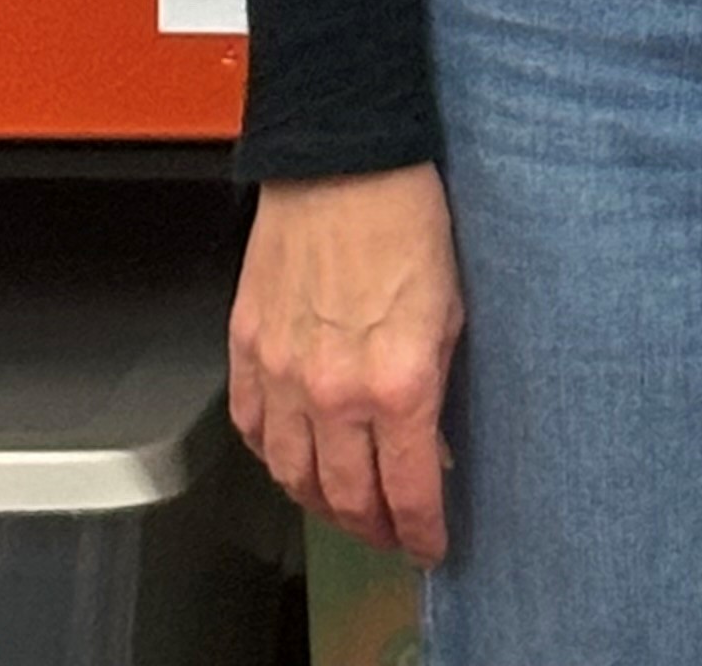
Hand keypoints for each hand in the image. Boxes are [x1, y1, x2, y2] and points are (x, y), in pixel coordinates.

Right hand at [230, 165, 464, 563]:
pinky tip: (292, 458)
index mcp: (398, 382)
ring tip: (344, 507)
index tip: (431, 542)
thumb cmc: (409, 216)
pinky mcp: (248, 351)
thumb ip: (438, 385)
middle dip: (373, 526)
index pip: (408, 491)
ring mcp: (284, 376)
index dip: (422, 530)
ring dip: (320, 503)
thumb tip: (430, 440)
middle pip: (346, 498)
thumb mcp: (453, 309)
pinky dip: (273, 457)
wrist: (346, 159)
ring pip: (293, 477)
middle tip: (389, 532)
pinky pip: (254, 431)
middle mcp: (335, 393)